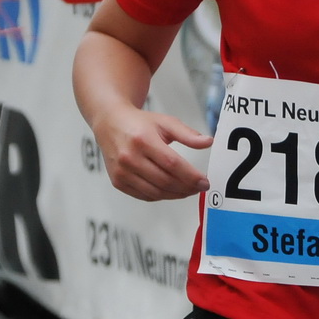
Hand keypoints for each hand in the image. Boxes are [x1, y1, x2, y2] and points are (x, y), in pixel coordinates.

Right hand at [92, 105, 211, 201]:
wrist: (110, 123)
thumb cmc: (140, 123)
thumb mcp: (165, 122)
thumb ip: (188, 134)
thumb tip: (208, 142)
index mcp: (143, 140)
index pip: (172, 164)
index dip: (191, 176)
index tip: (204, 182)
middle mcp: (129, 157)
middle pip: (164, 181)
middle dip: (187, 187)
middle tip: (200, 187)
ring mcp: (122, 172)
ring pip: (155, 192)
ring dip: (176, 194)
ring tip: (189, 190)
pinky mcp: (118, 181)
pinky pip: (144, 195)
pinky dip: (161, 196)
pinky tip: (172, 191)